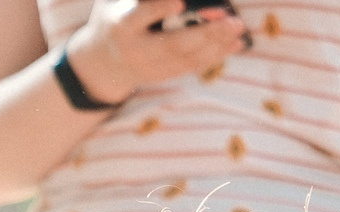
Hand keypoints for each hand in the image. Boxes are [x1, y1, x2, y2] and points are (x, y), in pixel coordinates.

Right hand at [64, 0, 248, 105]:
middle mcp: (136, 49)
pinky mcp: (164, 75)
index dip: (159, 9)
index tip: (180, 2)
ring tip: (238, 29)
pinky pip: (192, 66)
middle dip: (203, 33)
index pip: (140, 17)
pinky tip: (235, 43)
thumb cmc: (114, 16)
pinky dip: (215, 55)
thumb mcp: (114, 0)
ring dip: (216, 45)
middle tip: (232, 20)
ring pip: (186, 59)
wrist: (101, 63)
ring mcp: (150, 67)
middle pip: (171, 44)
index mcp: (120, 24)